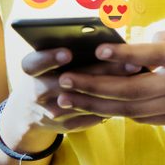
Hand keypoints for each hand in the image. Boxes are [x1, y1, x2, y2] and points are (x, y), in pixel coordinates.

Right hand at [0, 48, 140, 151]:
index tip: (68, 52)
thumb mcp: (50, 62)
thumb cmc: (50, 74)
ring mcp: (51, 112)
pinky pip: (90, 116)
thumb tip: (107, 39)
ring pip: (82, 101)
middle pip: (66, 82)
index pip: (34, 64)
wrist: (30, 112)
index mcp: (32, 71)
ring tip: (135, 77)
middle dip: (99, 72)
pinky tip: (132, 94)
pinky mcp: (66, 125)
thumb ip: (70, 50)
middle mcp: (37, 92)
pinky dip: (110, 104)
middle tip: (128, 62)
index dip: (49, 58)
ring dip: (110, 90)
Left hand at [54, 28, 164, 125]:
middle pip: (130, 89)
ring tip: (69, 99)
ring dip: (96, 104)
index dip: (122, 54)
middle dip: (92, 86)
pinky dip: (119, 113)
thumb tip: (138, 47)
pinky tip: (100, 107)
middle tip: (64, 82)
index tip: (98, 50)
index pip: (150, 55)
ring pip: (129, 108)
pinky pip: (142, 118)